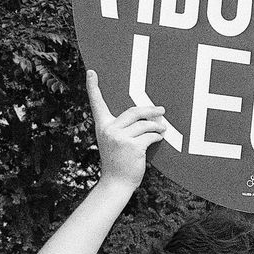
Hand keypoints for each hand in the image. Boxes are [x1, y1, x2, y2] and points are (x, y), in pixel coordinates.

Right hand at [86, 70, 167, 189]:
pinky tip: (160, 138)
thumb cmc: (119, 161)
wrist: (116, 182)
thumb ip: (125, 128)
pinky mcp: (132, 146)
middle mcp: (109, 129)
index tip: (91, 72)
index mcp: (102, 126)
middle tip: (162, 110)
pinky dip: (158, 136)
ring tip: (162, 129)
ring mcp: (120, 137)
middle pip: (134, 111)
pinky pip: (151, 135)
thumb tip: (148, 116)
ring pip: (145, 124)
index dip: (93, 87)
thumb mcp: (116, 141)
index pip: (97, 103)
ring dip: (157, 126)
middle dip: (150, 110)